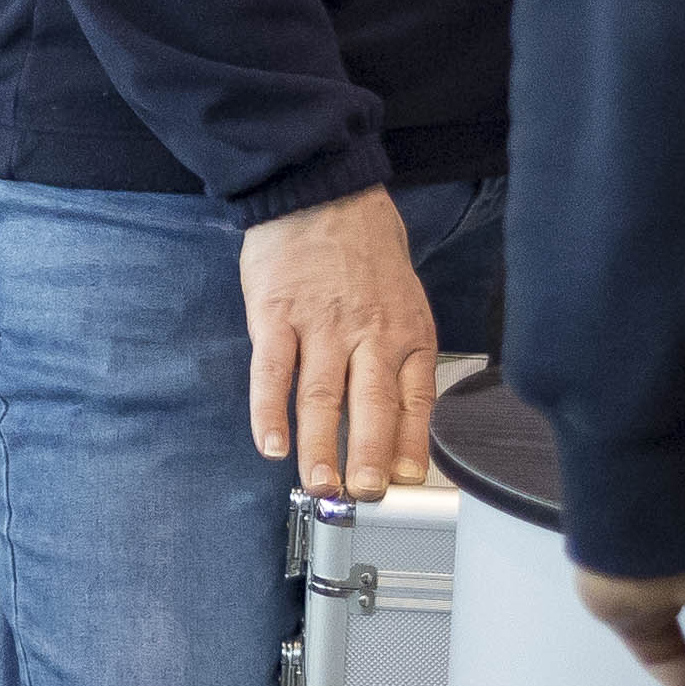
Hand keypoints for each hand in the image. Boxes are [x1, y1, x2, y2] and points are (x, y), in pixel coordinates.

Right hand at [238, 187, 443, 501]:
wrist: (320, 191)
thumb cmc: (363, 249)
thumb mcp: (403, 299)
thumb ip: (401, 355)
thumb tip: (398, 419)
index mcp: (406, 331)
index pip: (414, 399)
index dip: (410, 444)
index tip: (404, 481)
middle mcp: (368, 332)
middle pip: (371, 405)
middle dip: (368, 456)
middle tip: (363, 494)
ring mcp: (320, 324)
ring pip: (322, 396)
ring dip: (320, 446)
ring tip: (318, 484)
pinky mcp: (275, 315)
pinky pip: (272, 371)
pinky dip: (270, 411)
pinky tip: (270, 443)